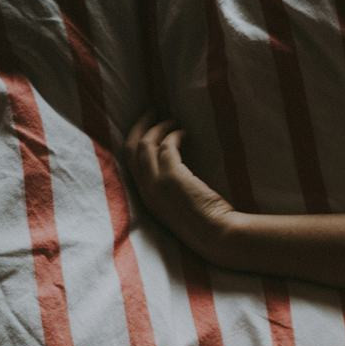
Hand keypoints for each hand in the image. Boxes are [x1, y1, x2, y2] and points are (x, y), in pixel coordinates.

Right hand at [124, 113, 236, 256]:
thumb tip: (174, 161)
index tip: (147, 127)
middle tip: (152, 110)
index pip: (129, 162)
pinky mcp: (172, 178)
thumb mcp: (178, 202)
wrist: (215, 235)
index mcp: (145, 196)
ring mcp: (156, 183)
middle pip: (131, 148)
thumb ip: (170, 184)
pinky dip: (174, 135)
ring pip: (146, 144)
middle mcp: (145, 189)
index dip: (135, 140)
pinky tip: (185, 133)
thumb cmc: (204, 222)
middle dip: (141, 125)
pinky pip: (167, 146)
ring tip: (172, 119)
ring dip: (158, 127)